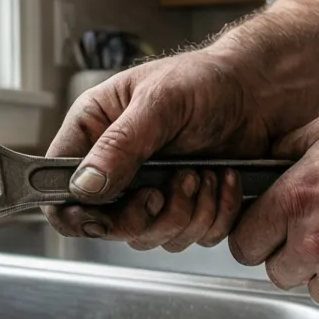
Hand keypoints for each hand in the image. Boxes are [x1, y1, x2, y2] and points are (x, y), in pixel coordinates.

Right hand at [44, 51, 269, 251]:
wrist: (260, 91)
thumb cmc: (207, 80)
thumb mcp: (159, 102)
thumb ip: (120, 144)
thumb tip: (84, 185)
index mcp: (93, 135)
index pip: (58, 190)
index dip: (73, 213)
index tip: (99, 217)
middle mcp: (114, 169)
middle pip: (105, 227)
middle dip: (144, 216)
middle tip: (170, 186)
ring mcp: (147, 192)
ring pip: (147, 238)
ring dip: (185, 214)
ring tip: (204, 173)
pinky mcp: (181, 208)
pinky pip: (187, 238)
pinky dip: (212, 216)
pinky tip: (222, 181)